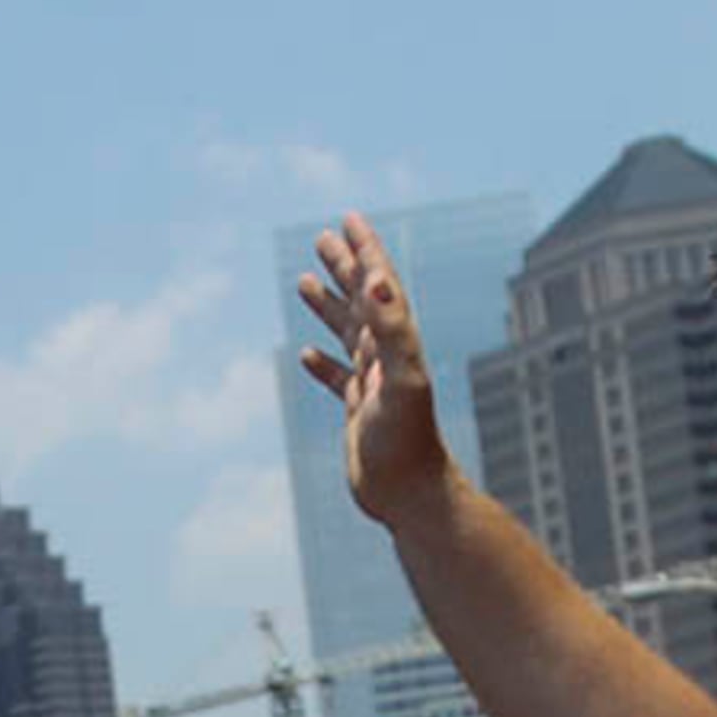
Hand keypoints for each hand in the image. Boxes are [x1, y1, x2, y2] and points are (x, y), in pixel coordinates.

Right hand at [295, 212, 453, 526]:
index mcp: (396, 344)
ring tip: (304, 281)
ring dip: (329, 306)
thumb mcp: (401, 380)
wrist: (412, 497)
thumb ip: (392, 329)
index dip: (366, 250)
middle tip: (322, 238)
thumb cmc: (409, 443)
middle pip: (362, 302)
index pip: (379, 286)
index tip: (349, 219)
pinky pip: (338, 381)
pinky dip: (323, 364)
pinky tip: (308, 355)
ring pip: (347, 336)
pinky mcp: (361, 415)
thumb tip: (378, 279)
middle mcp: (386, 359)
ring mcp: (373, 386)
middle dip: (344, 267)